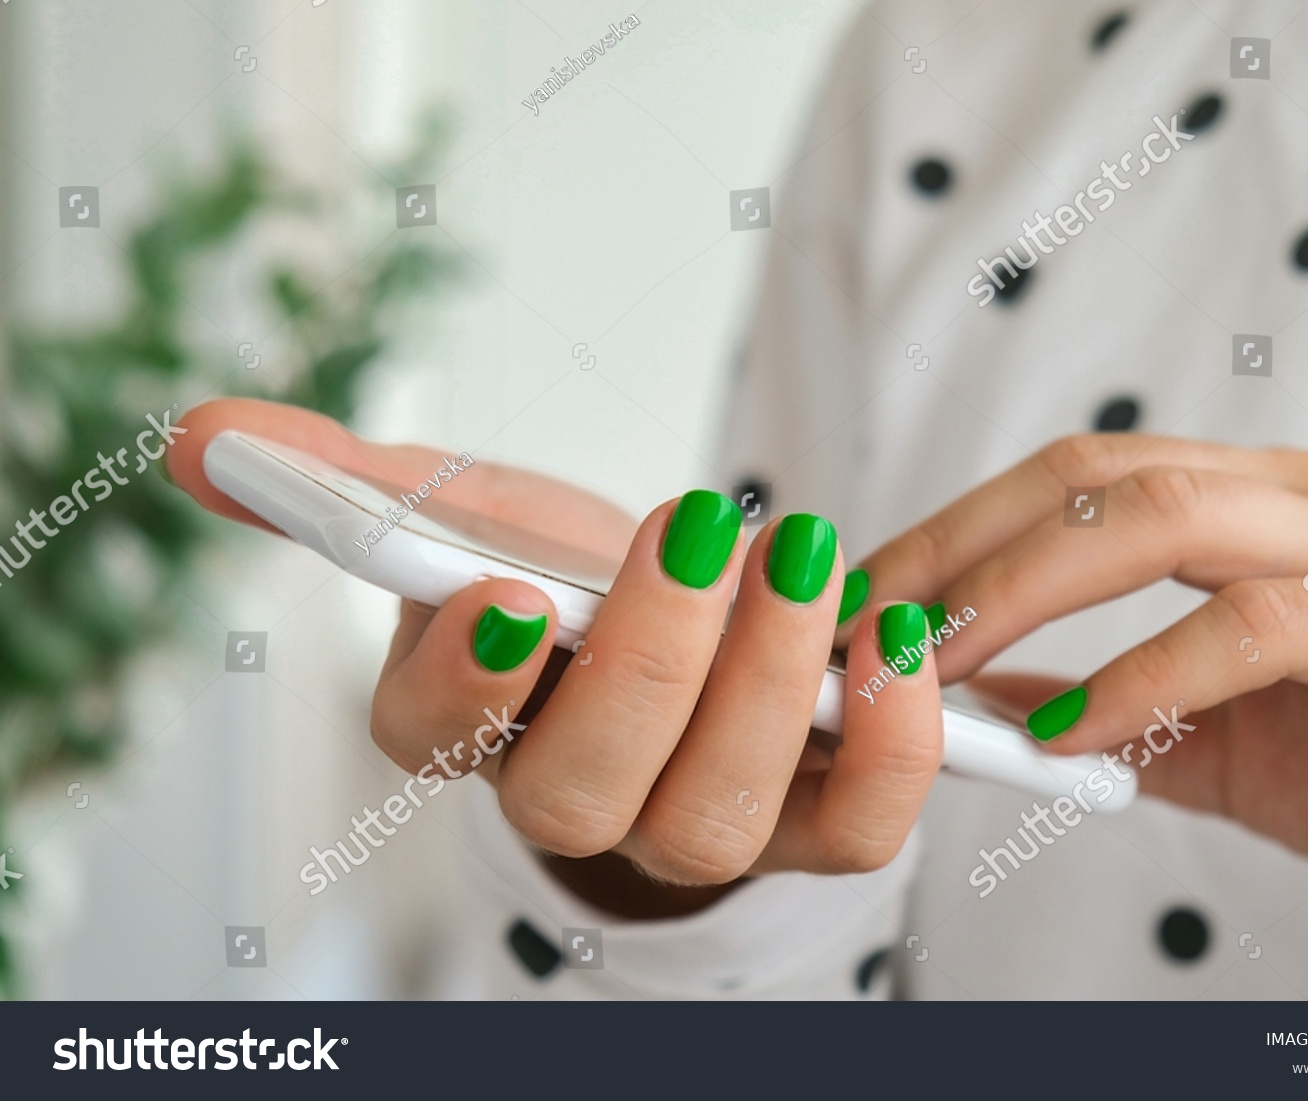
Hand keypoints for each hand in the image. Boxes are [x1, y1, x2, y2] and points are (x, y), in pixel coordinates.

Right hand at [173, 400, 943, 911]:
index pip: (433, 738)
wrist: (681, 616)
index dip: (465, 680)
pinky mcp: (806, 820)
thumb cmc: (561, 568)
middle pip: (585, 794)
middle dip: (647, 664)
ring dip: (768, 688)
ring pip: (716, 820)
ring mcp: (691, 824)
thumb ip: (344, 480)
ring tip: (800, 554)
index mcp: (461, 722)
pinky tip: (890, 634)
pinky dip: (887, 745)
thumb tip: (202, 439)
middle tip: (701, 525)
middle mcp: (569, 797)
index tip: (506, 590)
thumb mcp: (461, 505)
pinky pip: (853, 832)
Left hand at [856, 434, 1307, 909]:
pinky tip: (1070, 730)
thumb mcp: (1203, 735)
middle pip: (1095, 475)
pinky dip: (1145, 674)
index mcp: (1248, 500)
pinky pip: (1254, 624)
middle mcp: (1302, 493)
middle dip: (963, 546)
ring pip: (1163, 516)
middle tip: (872, 623)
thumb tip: (972, 703)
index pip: (1070, 479)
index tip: (867, 597)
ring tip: (938, 660)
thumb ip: (1097, 706)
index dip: (955, 528)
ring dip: (1024, 586)